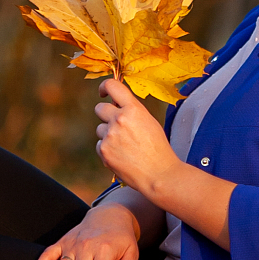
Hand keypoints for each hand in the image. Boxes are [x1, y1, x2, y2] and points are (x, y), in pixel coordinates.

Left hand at [95, 76, 179, 195]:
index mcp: (133, 108)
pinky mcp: (104, 151)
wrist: (159, 174)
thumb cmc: (158, 149)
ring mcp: (110, 135)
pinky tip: (121, 156)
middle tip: (115, 124)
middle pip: (100, 108)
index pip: (112, 86)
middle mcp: (119, 119)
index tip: (104, 92)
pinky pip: (99, 145)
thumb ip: (132, 111)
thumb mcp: (149, 121)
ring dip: (108, 135)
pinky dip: (107, 150)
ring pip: (100, 129)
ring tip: (125, 146)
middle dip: (105, 114)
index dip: (105, 87)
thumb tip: (117, 105)